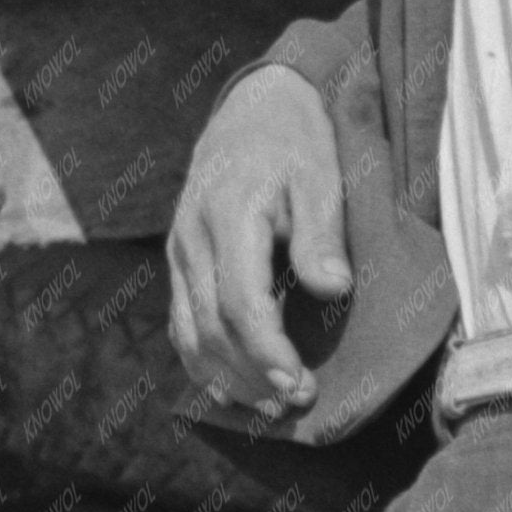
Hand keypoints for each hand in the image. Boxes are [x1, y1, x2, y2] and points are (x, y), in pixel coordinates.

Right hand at [167, 66, 351, 414]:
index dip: (267, 350)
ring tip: (269, 407)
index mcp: (228, 213)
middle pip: (211, 327)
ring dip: (227, 377)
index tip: (297, 384)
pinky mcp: (180, 262)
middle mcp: (192, 237)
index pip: (239, 301)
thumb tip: (332, 290)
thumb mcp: (321, 175)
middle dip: (251, 374)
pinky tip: (231, 388)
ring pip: (189, 332)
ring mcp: (179, 252)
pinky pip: (181, 324)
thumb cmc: (297, 140)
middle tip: (295, 405)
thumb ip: (322, 233)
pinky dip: (202, 363)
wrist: (256, 104)